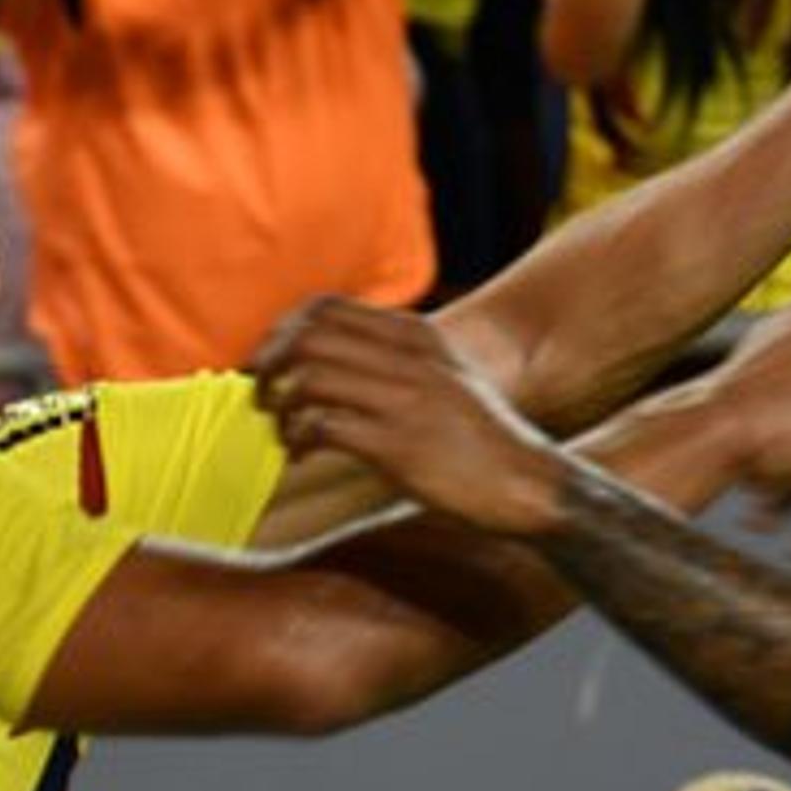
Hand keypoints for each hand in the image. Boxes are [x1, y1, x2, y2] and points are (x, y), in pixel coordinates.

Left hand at [251, 297, 569, 538]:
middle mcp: (407, 358)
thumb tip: (332, 362)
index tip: (272, 362)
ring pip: (306, 377)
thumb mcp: (444, 377)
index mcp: (415, 336)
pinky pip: (321, 425)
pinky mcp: (397, 444)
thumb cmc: (479, 439)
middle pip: (306, 335)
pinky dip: (297, 439)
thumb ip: (397, 359)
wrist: (527, 483)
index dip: (283, 331)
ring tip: (284, 430)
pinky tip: (300, 454)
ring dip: (279, 406)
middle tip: (263, 396)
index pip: (325, 307)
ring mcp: (403, 399)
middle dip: (268, 365)